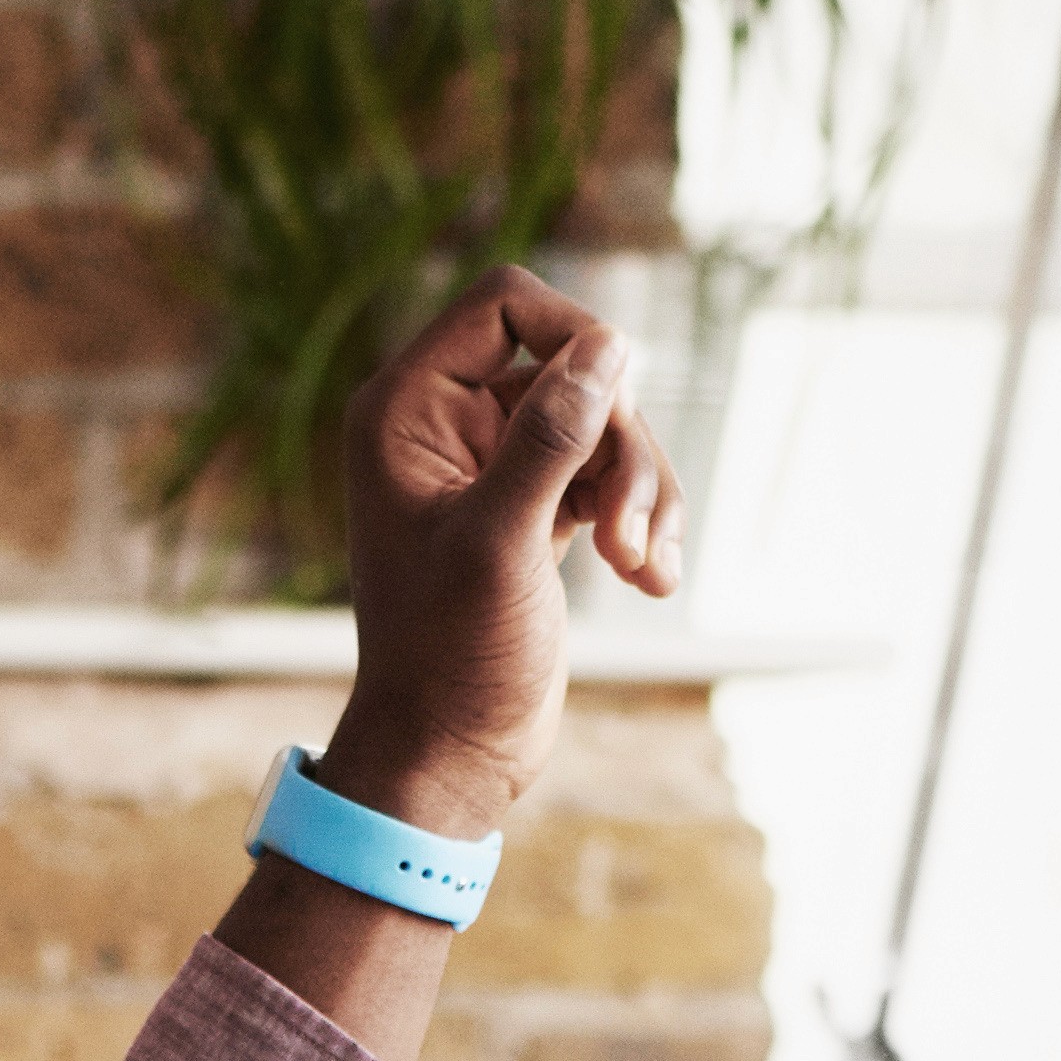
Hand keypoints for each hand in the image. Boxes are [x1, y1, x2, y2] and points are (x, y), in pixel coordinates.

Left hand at [307, 268, 683, 852]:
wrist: (448, 756)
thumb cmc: (450, 659)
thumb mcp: (502, 542)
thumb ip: (550, 439)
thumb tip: (608, 344)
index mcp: (406, 410)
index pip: (505, 304)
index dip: (575, 334)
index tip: (619, 398)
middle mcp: (444, 425)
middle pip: (571, 368)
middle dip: (620, 443)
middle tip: (632, 535)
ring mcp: (493, 468)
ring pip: (602, 425)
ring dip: (643, 489)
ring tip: (647, 567)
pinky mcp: (535, 510)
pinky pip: (608, 476)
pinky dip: (641, 519)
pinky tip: (654, 579)